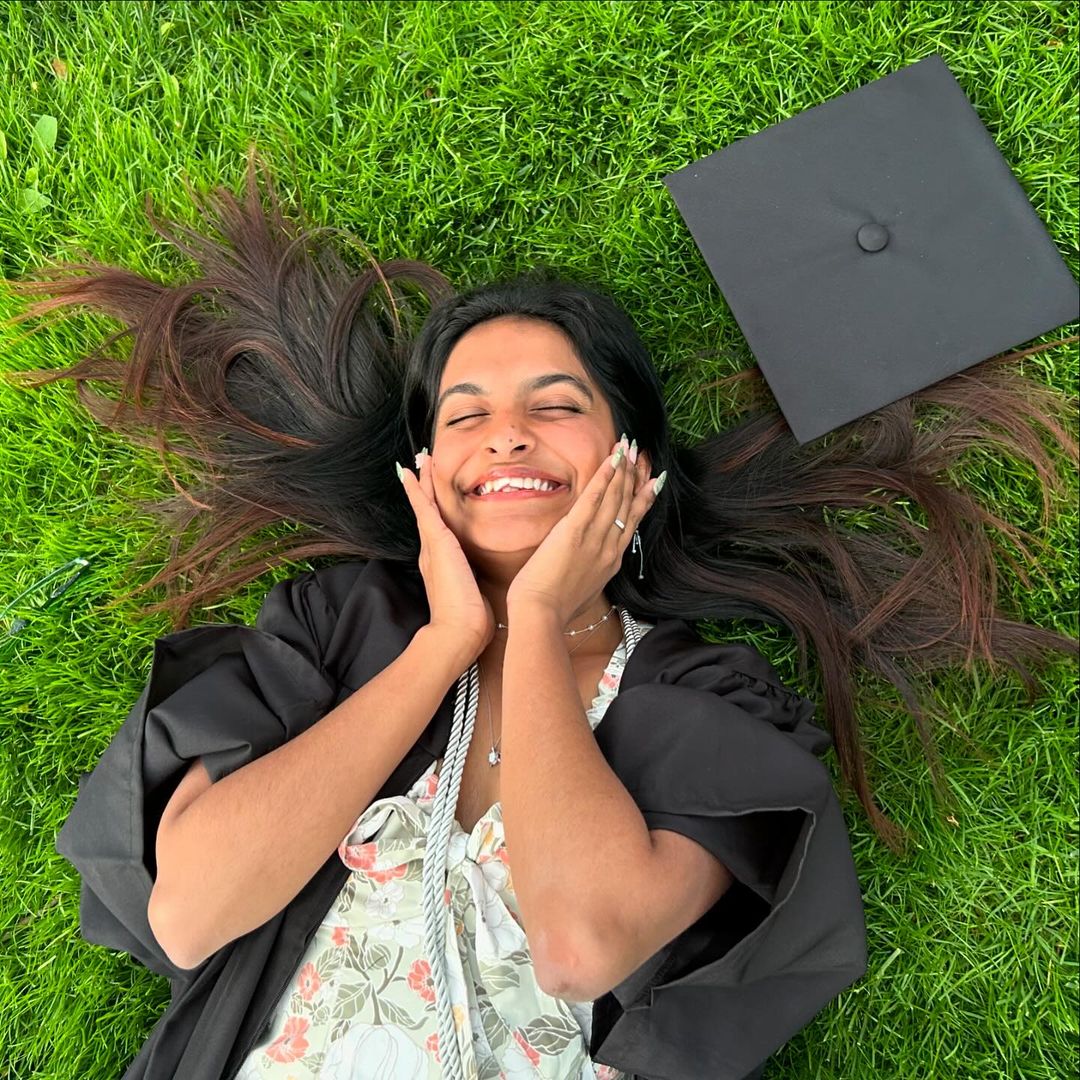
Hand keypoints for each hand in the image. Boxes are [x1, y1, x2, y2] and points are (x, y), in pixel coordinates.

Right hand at [397, 449, 494, 662]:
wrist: (458, 633)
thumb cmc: (470, 622)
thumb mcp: (476, 597)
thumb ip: (477, 586)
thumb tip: (486, 590)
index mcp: (444, 563)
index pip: (440, 528)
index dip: (436, 509)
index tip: (435, 493)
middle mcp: (433, 552)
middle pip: (429, 512)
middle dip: (425, 489)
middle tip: (421, 465)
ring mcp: (432, 546)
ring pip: (425, 506)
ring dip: (421, 483)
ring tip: (417, 461)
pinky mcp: (436, 542)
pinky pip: (423, 508)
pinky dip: (415, 490)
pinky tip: (409, 472)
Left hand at [506, 436, 659, 626]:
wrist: (543, 615)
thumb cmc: (556, 608)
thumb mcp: (584, 589)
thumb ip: (591, 572)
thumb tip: (589, 566)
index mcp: (611, 561)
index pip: (632, 522)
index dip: (643, 498)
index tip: (653, 480)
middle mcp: (609, 547)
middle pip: (628, 504)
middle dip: (636, 476)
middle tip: (642, 453)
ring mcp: (595, 538)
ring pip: (615, 497)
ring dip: (624, 469)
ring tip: (630, 447)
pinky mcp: (575, 531)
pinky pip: (594, 498)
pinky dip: (605, 477)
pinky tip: (612, 460)